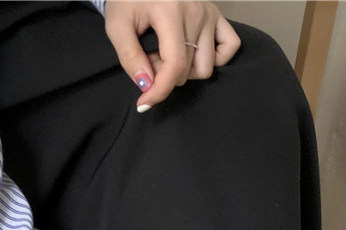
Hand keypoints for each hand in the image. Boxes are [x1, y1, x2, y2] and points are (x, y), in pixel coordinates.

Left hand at [103, 1, 240, 111]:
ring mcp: (210, 13)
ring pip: (206, 66)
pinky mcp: (218, 15)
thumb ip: (129, 56)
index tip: (144, 103)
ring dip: (185, 71)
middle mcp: (196, 11)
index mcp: (170, 10)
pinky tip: (193, 54)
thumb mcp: (117, 26)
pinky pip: (229, 47)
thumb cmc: (128, 0)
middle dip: (164, 76)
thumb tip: (146, 85)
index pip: (175, 64)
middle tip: (148, 59)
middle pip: (187, 70)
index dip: (160, 90)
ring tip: (167, 54)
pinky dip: (214, 59)